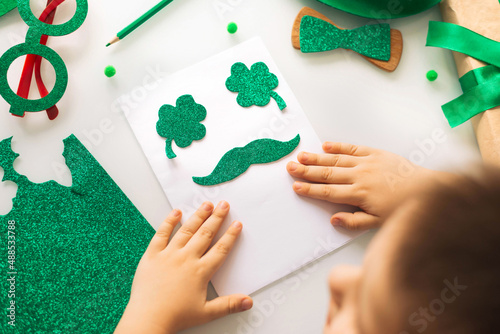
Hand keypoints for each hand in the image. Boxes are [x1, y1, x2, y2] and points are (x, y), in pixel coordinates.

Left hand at [115, 201, 252, 333]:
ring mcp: (169, 254)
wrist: (148, 319)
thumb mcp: (206, 313)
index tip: (237, 224)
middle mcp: (186, 258)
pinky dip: (169, 222)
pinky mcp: (152, 255)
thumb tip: (248, 302)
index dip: (231, 235)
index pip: (221, 249)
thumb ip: (229, 304)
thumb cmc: (175, 317)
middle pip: (206, 234)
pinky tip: (176, 212)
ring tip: (206, 205)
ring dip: (198, 216)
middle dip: (217, 218)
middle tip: (224, 205)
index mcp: (201, 271)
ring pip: (187, 230)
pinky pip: (161, 234)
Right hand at [287, 142, 442, 229]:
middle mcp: (360, 176)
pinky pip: (353, 149)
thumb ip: (355, 222)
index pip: (328, 192)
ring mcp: (367, 163)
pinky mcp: (376, 154)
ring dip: (317, 158)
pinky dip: (338, 147)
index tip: (296, 186)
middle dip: (307, 171)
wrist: (428, 190)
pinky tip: (325, 146)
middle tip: (290, 167)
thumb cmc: (404, 209)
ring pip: (336, 160)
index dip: (310, 189)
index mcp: (359, 194)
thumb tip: (333, 220)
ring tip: (301, 156)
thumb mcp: (380, 222)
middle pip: (327, 174)